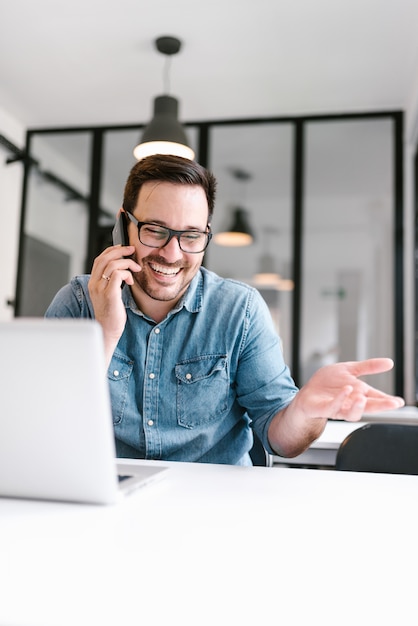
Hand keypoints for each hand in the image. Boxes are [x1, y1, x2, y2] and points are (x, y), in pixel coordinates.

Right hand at [88, 245, 140, 362]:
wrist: (107, 330)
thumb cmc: (111, 314)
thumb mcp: (109, 294)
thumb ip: (112, 282)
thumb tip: (124, 269)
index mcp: (93, 282)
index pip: (99, 259)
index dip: (112, 250)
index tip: (124, 249)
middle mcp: (94, 284)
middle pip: (104, 258)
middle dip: (120, 251)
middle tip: (132, 250)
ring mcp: (100, 289)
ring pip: (112, 264)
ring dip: (127, 263)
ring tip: (135, 269)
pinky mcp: (110, 294)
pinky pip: (118, 275)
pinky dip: (127, 274)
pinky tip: (131, 281)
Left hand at [299, 358, 404, 421]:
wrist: (307, 392)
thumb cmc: (327, 384)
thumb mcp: (350, 369)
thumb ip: (368, 367)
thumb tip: (390, 363)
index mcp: (358, 394)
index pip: (376, 398)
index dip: (387, 401)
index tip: (399, 401)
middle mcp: (350, 403)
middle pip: (369, 407)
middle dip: (381, 406)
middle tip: (393, 404)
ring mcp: (338, 408)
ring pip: (352, 414)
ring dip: (359, 406)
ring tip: (363, 397)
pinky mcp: (325, 409)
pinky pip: (334, 407)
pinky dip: (340, 399)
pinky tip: (346, 390)